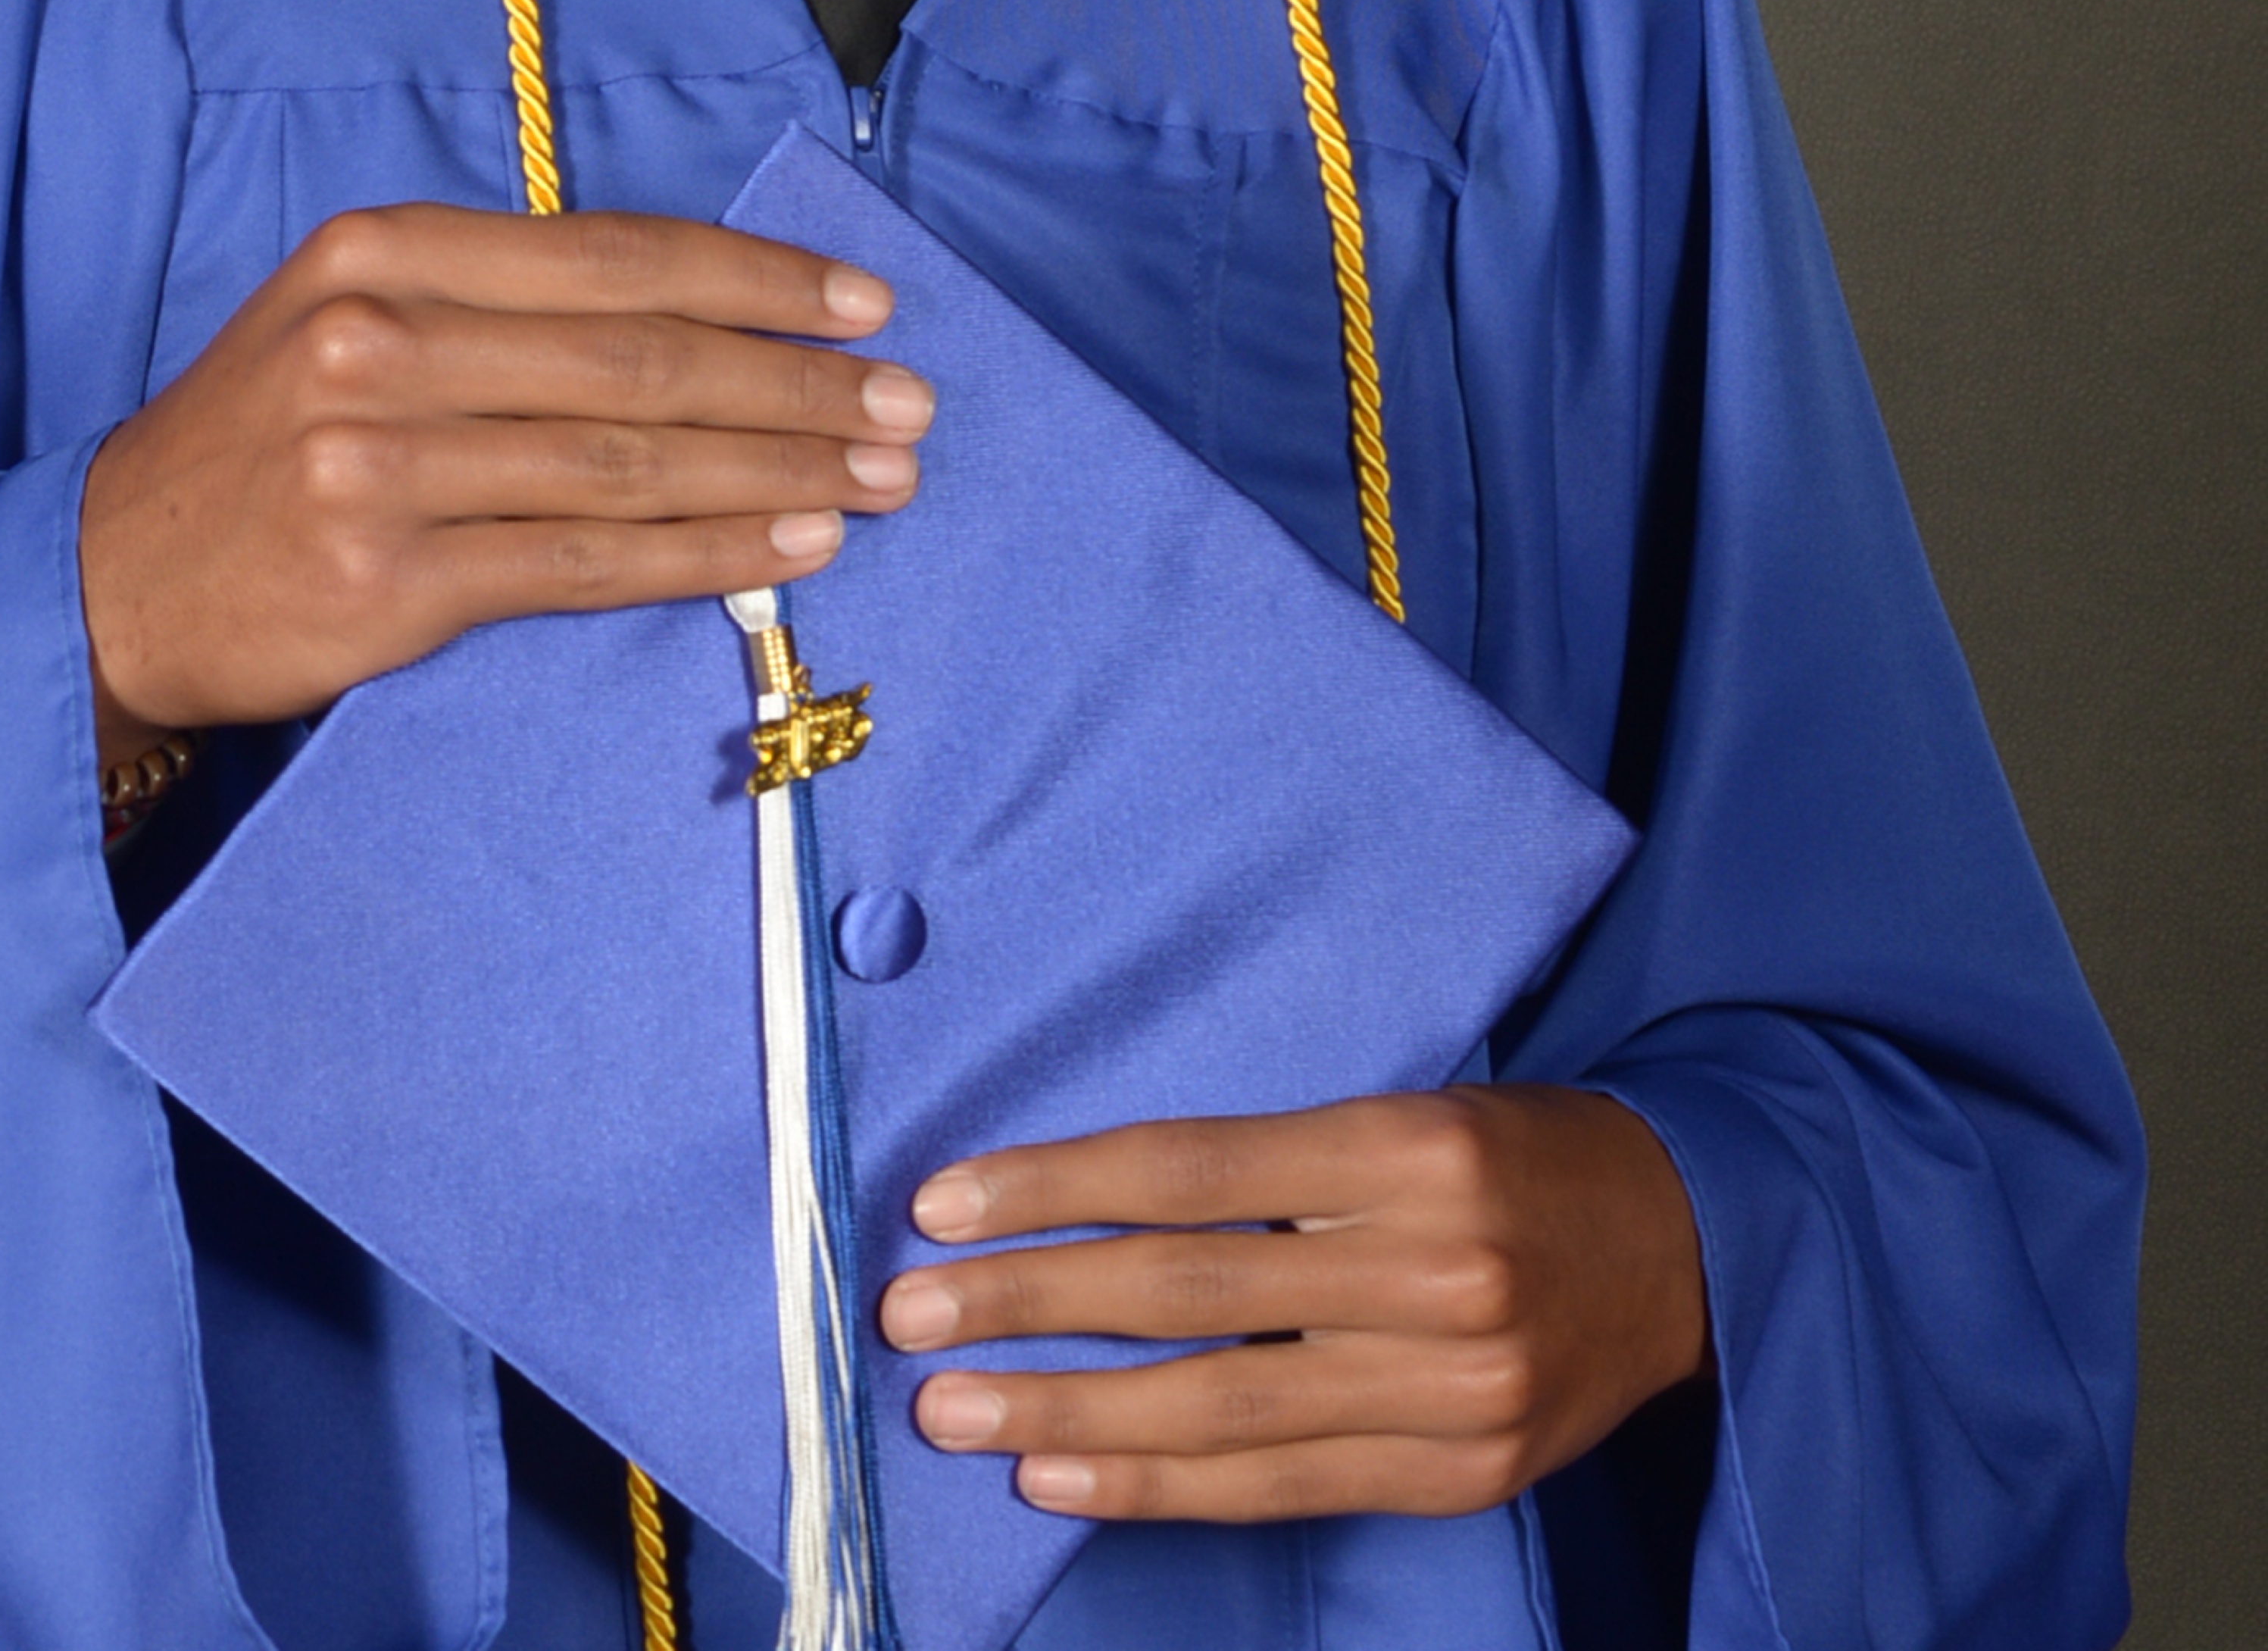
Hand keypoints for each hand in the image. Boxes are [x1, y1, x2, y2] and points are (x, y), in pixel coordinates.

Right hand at [79, 205, 926, 757]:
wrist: (109, 578)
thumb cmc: (262, 439)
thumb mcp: (353, 317)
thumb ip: (501, 304)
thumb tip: (698, 316)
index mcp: (384, 251)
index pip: (614, 255)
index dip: (755, 278)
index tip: (863, 302)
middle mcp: (380, 342)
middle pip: (638, 357)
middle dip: (794, 381)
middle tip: (905, 403)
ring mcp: (379, 464)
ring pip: (627, 461)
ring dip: (776, 470)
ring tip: (880, 478)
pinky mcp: (387, 581)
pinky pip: (584, 563)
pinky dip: (704, 553)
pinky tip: (792, 548)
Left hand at [877, 1086, 1709, 1521]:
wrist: (1687, 1246)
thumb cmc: (1512, 1157)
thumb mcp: (1402, 1112)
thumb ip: (1268, 1163)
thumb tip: (1085, 1206)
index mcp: (1404, 1150)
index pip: (1190, 1171)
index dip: (1057, 1189)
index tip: (942, 1204)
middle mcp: (1429, 1270)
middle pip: (1188, 1292)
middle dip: (1031, 1306)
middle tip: (909, 1317)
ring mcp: (1449, 1388)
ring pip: (1220, 1407)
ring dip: (1067, 1416)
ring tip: (954, 1412)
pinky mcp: (1458, 1475)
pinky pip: (1281, 1486)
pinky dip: (1160, 1486)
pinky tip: (1063, 1479)